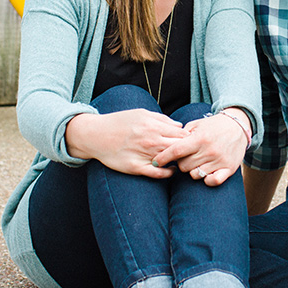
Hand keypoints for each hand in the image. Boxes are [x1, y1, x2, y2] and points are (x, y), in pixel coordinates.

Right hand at [65, 110, 189, 177]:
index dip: (190, 138)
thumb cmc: (120, 122)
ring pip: (171, 161)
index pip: (182, 134)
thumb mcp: (141, 113)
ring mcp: (143, 155)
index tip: (191, 141)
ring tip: (181, 160)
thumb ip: (162, 119)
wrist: (96, 135)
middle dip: (187, 151)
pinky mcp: (135, 168)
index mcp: (153, 126)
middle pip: (180, 148)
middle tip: (190, 153)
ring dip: (178, 161)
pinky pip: (158, 174)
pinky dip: (168, 173)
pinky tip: (170, 170)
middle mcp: (150, 141)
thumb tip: (180, 126)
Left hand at [152, 113, 248, 185]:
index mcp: (200, 138)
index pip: (177, 150)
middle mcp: (209, 150)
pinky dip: (207, 180)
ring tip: (197, 162)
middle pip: (184, 165)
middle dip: (181, 163)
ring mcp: (219, 160)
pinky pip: (213, 181)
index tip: (155, 161)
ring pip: (195, 174)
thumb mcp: (197, 125)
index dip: (163, 157)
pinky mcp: (229, 168)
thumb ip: (182, 134)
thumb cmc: (213, 126)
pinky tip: (205, 173)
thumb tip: (167, 145)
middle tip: (186, 157)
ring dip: (192, 170)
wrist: (237, 126)